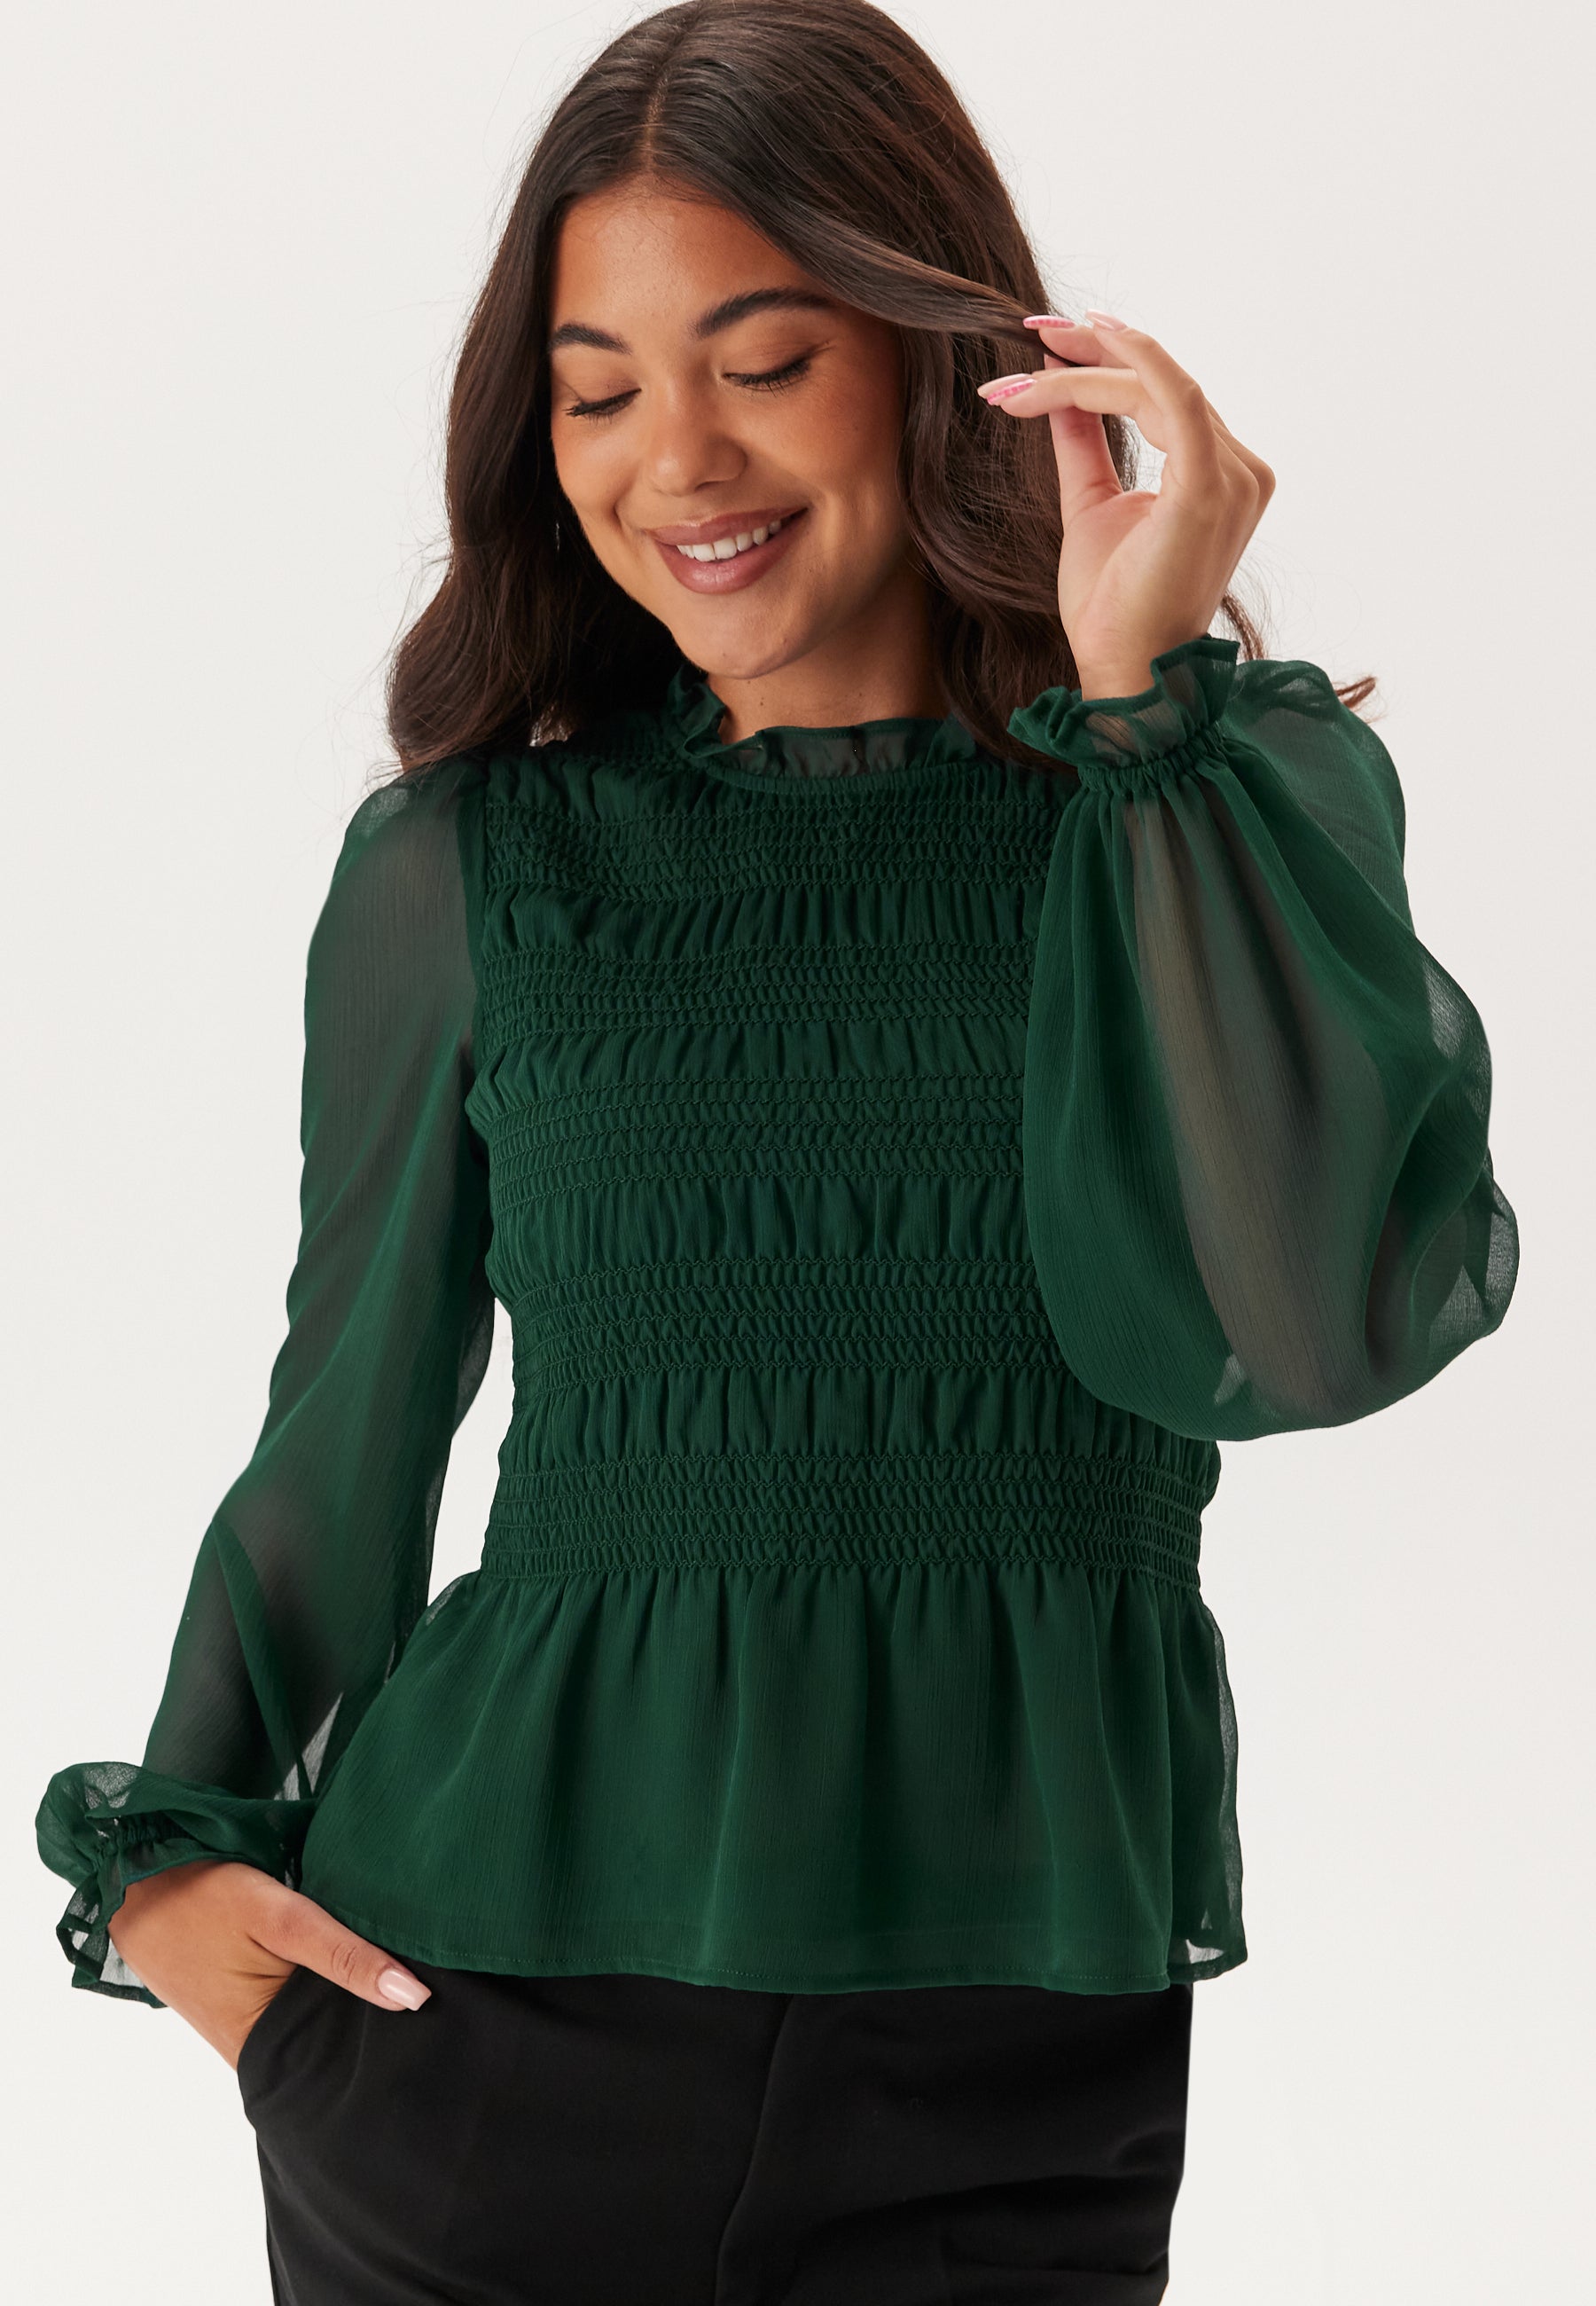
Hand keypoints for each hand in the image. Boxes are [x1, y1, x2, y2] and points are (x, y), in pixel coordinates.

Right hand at [107, 1858, 431, 2068]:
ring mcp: (249, 2033)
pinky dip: (326, 1991)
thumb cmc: (205, 1897)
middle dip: (379, 2026)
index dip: (393, 2043)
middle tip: (440, 1998)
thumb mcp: (281, 1917)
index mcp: (263, 2049)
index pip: (345, 2065)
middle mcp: (257, 2054)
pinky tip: (363, 1970)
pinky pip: (298, 2010)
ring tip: (416, 1981)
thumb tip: (415, 1998)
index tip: (443, 2024)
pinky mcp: (245, 2009)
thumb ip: (344, 1956)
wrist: (137, 1878)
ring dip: (352, 2005)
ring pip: (319, 2026)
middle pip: (334, 2048)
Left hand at [978, 311, 1274, 698]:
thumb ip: (1085, 444)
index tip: (1050, 343)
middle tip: (1034, 330)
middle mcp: (1240, 470)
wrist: (1125, 667)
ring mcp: (1234, 477)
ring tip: (1029, 361)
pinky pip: (1172, 400)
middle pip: (1164, 382)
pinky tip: (1076, 353)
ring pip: (1158, 386)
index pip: (1168, 396)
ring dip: (1088, 367)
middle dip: (1095, 350)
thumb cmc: (1113, 605)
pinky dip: (1125, 369)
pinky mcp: (1209, 487)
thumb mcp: (1092, 505)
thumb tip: (1063, 387)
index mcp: (1221, 476)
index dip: (1110, 361)